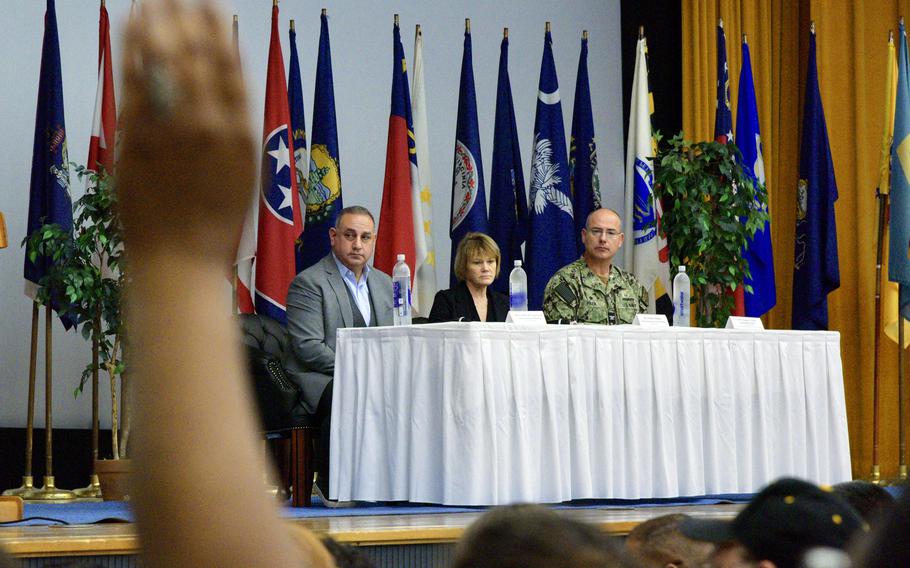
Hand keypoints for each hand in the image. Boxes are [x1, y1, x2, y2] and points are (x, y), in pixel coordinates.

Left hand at [117, 0, 253, 266]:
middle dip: (187, 20)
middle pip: (198, 58)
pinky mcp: (137, 140)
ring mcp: (172, 132)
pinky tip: (131, 31)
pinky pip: (135, 85)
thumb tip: (224, 93)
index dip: (218, 32)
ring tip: (152, 4)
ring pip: (165, 64)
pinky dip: (133, 53)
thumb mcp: (243, 177)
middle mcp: (210, 126)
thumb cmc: (215, 226)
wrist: (180, 261)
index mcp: (243, 136)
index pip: (232, 68)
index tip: (210, 6)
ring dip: (158, 27)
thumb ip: (234, 132)